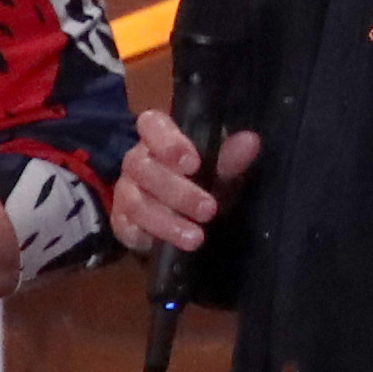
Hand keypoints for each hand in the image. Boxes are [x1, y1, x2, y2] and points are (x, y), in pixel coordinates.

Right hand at [110, 107, 261, 255]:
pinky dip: (147, 236)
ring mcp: (126, 191)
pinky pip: (127, 228)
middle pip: (143, 168)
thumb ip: (231, 158)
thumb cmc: (199, 183)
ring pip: (136, 202)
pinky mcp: (121, 221)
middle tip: (209, 210)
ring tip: (195, 238)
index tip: (192, 163)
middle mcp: (137, 161)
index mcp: (158, 139)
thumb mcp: (218, 170)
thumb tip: (250, 141)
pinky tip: (166, 246)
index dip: (168, 142)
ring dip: (167, 222)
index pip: (151, 125)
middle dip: (178, 191)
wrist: (177, 218)